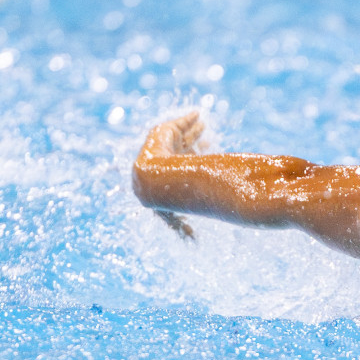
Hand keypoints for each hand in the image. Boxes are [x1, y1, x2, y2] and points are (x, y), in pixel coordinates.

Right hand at [136, 112, 205, 240]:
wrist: (151, 183)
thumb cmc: (165, 201)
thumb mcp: (176, 217)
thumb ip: (182, 230)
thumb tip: (193, 245)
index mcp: (170, 176)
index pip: (183, 166)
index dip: (195, 158)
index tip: (209, 151)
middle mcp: (164, 161)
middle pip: (181, 149)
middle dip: (194, 142)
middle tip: (208, 137)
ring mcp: (160, 147)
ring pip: (180, 135)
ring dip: (193, 129)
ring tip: (204, 124)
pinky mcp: (160, 133)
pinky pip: (177, 122)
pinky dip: (188, 118)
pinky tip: (198, 114)